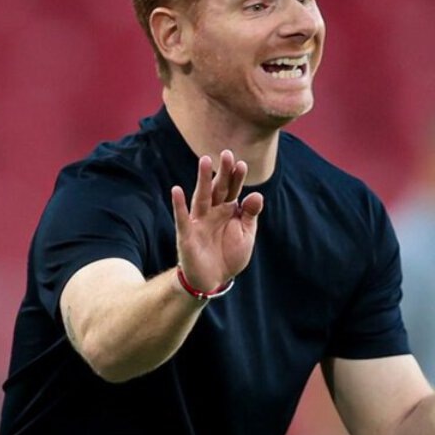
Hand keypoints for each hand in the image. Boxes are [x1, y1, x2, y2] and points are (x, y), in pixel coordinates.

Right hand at [171, 150, 264, 289]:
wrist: (213, 280)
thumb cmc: (229, 255)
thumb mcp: (246, 235)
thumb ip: (249, 215)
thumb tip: (257, 194)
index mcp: (228, 210)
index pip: (233, 189)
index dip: (237, 177)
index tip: (242, 164)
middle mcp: (213, 211)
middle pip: (218, 188)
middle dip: (222, 172)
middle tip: (226, 154)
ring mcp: (199, 221)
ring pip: (201, 197)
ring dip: (202, 179)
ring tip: (205, 161)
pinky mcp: (187, 234)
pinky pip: (182, 218)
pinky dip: (179, 205)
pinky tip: (176, 190)